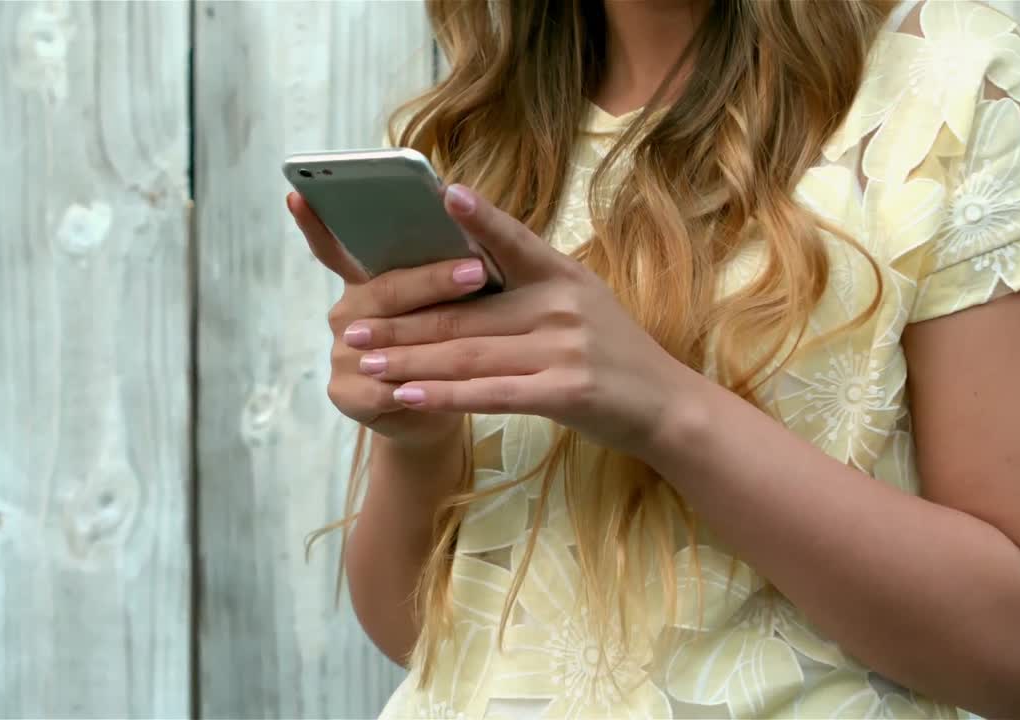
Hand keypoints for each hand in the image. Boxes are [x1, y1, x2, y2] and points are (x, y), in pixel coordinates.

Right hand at [287, 192, 483, 449]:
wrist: (433, 409)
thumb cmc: (442, 343)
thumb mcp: (441, 301)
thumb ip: (437, 267)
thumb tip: (463, 219)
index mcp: (364, 282)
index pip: (334, 247)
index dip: (314, 223)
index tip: (297, 194)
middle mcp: (347, 314)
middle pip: (386, 291)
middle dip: (433, 280)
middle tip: (476, 269)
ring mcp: (342, 354)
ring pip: (385, 339)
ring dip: (429, 333)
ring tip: (472, 327)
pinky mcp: (346, 393)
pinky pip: (382, 386)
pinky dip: (415, 384)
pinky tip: (442, 383)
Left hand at [345, 184, 692, 457]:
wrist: (667, 406)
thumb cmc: (611, 352)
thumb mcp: (580, 300)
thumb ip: (528, 282)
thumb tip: (462, 262)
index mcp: (562, 274)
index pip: (513, 239)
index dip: (479, 216)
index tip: (442, 192)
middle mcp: (562, 305)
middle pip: (466, 313)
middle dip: (402, 322)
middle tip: (352, 327)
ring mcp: (565, 348)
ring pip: (469, 354)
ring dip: (410, 360)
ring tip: (365, 362)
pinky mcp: (566, 392)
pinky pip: (491, 393)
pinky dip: (445, 395)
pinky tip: (408, 396)